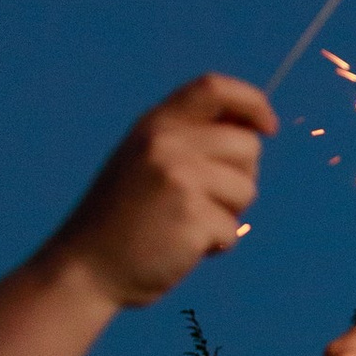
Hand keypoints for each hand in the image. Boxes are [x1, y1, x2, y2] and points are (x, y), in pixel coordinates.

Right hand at [51, 74, 275, 306]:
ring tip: (187, 224)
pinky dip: (217, 245)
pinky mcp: (192, 216)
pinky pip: (233, 229)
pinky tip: (183, 247)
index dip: (252, 102)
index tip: (268, 127)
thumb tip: (254, 129)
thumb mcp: (146, 160)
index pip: (214, 88)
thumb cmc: (125, 218)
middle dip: (242, 176)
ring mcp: (180, 178)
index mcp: (156, 124)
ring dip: (228, 214)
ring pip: (246, 189)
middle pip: (247, 145)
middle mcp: (167, 143)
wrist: (87, 267)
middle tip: (207, 200)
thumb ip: (189, 140)